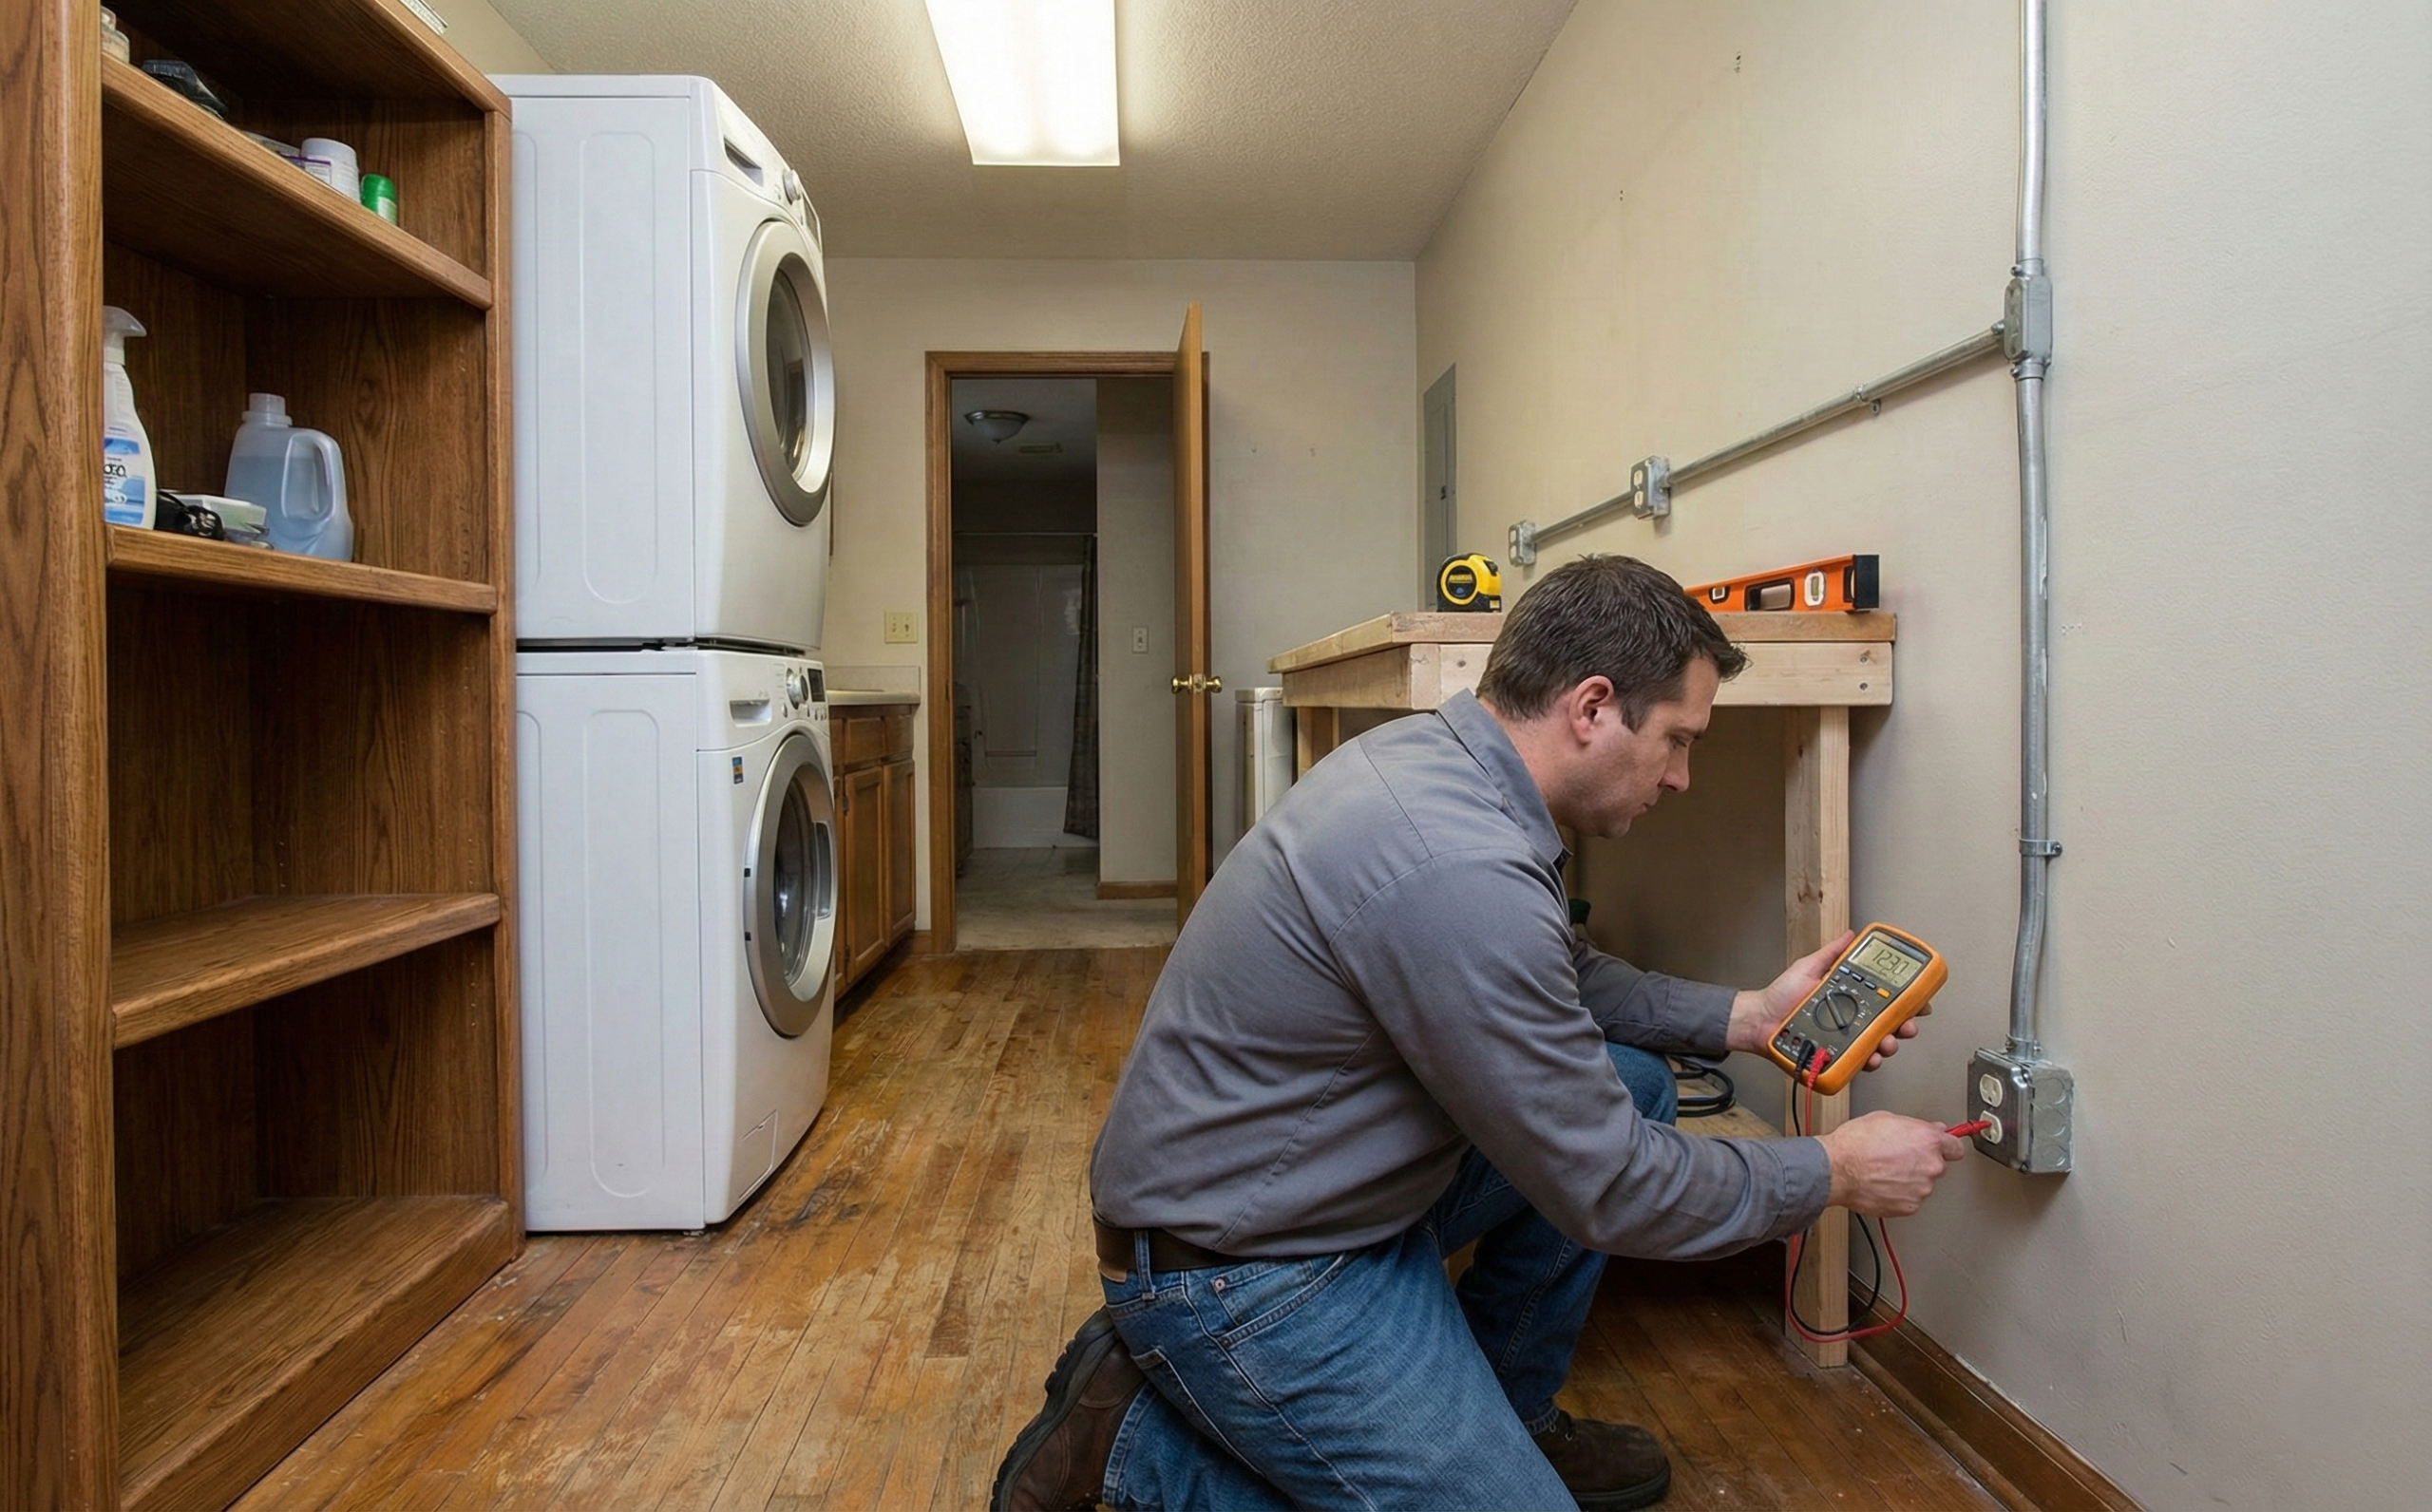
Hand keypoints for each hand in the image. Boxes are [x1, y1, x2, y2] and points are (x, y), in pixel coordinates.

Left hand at [1725, 929, 1932, 1069]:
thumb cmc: (1783, 995)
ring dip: (1889, 1045)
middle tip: (1906, 1025)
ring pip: (1878, 1046)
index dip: (1907, 1002)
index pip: (1887, 1000)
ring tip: (1887, 1042)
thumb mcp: (1809, 968)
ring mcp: (1847, 1041)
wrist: (1761, 1020)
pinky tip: (1871, 1058)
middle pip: (1890, 1025)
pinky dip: (1869, 1062)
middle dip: (1904, 1026)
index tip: (1919, 1001)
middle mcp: (1854, 1020)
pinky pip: (1858, 1063)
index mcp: (1852, 998)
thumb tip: (1851, 934)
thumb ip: (1831, 953)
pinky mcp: (1837, 1058)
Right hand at [1819, 1112, 1965, 1215]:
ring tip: (1883, 1171)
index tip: (1947, 1148)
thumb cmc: (1855, 1143)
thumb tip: (1928, 1128)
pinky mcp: (1909, 1207)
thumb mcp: (1885, 1119)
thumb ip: (1914, 1126)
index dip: (1947, 1147)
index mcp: (1928, 1141)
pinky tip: (1881, 1184)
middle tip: (1897, 1157)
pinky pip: (1909, 1199)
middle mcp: (1931, 1166)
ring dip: (1908, 1179)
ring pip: (1922, 1184)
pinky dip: (1898, 1194)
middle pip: (1936, 1166)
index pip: (1956, 1147)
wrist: (1836, 1169)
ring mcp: (1921, 1189)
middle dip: (1921, 1162)